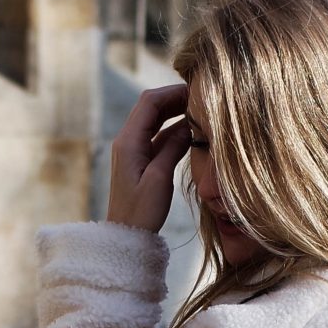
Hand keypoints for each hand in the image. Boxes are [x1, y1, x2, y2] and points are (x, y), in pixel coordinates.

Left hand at [107, 84, 189, 232]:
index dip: (172, 92)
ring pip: (155, 121)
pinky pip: (158, 137)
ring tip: (200, 111)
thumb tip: (190, 125)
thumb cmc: (141, 212)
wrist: (125, 236)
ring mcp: (133, 150)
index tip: (196, 92)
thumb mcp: (159, 179)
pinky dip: (174, 130)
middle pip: (151, 107)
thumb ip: (173, 148)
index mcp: (128, 141)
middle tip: (201, 99)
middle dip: (175, 98)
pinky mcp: (140, 161)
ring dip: (175, 113)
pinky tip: (192, 132)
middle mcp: (127, 141)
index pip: (149, 102)